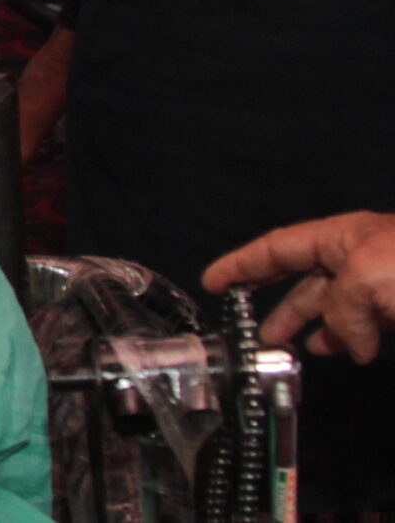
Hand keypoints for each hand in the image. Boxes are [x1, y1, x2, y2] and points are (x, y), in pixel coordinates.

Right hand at [205, 211, 394, 361]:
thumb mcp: (364, 278)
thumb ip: (337, 308)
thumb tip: (340, 338)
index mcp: (339, 237)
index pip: (276, 248)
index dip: (241, 265)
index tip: (212, 282)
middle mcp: (354, 258)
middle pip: (301, 279)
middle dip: (276, 304)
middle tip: (251, 329)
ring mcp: (379, 285)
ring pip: (333, 307)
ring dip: (311, 327)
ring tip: (291, 349)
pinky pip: (362, 325)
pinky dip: (350, 340)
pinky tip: (351, 353)